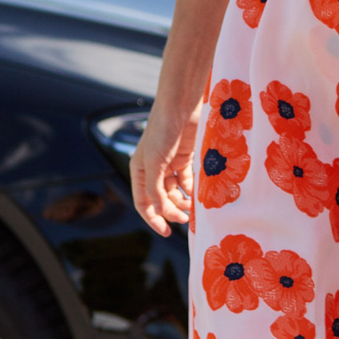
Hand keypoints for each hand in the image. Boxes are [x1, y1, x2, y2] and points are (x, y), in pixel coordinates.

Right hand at [130, 100, 200, 236]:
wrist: (181, 106)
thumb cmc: (162, 130)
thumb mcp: (154, 162)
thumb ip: (155, 189)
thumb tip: (160, 212)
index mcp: (139, 171)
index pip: (143, 203)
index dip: (154, 219)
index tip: (167, 232)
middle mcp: (152, 170)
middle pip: (161, 200)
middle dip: (172, 211)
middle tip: (187, 220)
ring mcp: (169, 164)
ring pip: (175, 192)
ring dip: (183, 202)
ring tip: (194, 209)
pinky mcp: (185, 158)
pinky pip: (187, 180)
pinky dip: (192, 189)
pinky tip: (199, 194)